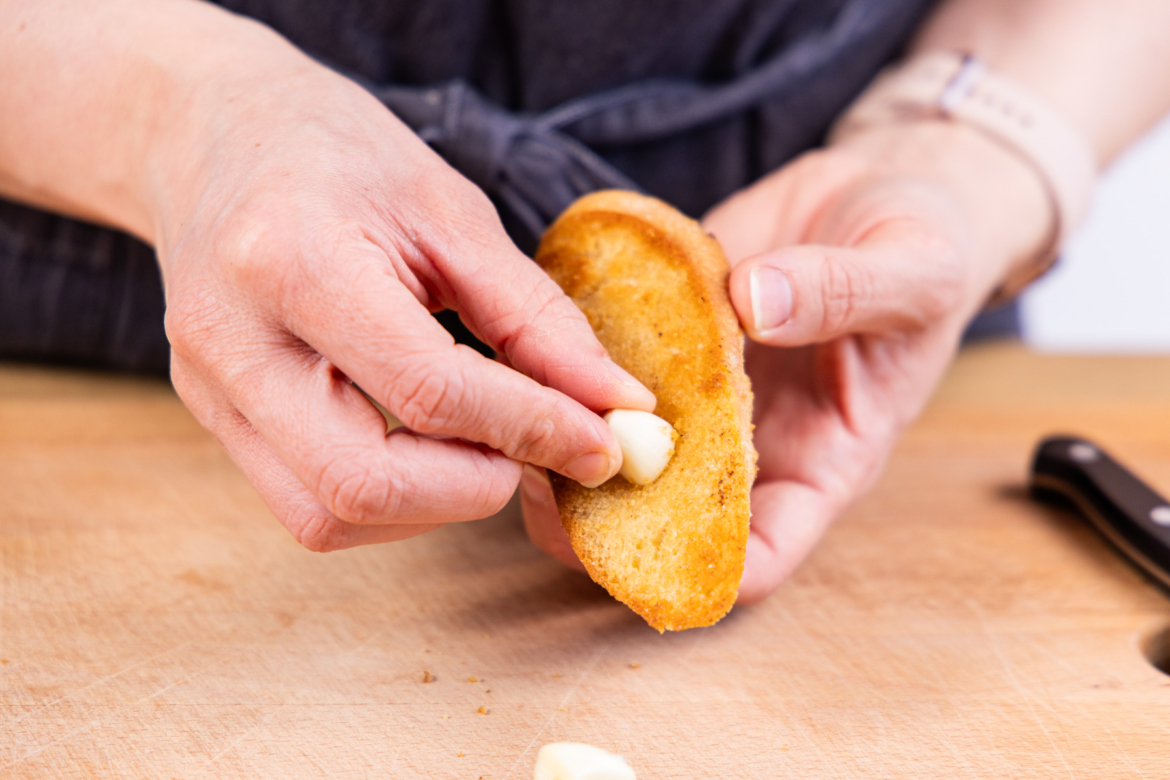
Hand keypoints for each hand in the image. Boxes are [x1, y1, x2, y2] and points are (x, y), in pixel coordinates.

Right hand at [150, 37, 654, 550]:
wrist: (214, 136)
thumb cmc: (341, 159)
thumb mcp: (452, 213)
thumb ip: (536, 318)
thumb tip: (616, 404)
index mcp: (295, 262)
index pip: (430, 389)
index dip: (534, 428)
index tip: (604, 442)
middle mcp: (234, 342)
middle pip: (361, 484)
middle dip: (475, 489)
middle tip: (534, 452)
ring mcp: (210, 390)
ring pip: (326, 516)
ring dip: (432, 507)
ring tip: (481, 446)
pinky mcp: (213, 418)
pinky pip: (306, 504)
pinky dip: (390, 503)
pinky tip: (427, 449)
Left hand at [521, 120, 1050, 599]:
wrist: (877, 191)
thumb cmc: (923, 249)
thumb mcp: (914, 270)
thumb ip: (843, 291)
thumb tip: (756, 303)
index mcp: (822, 460)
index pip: (764, 555)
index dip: (708, 573)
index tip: (648, 553)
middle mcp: (750, 439)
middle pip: (670, 517)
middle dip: (606, 515)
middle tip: (552, 478)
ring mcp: (702, 389)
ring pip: (625, 444)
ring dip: (572, 439)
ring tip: (527, 408)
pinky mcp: (669, 333)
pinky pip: (612, 360)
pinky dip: (574, 357)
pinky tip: (540, 334)